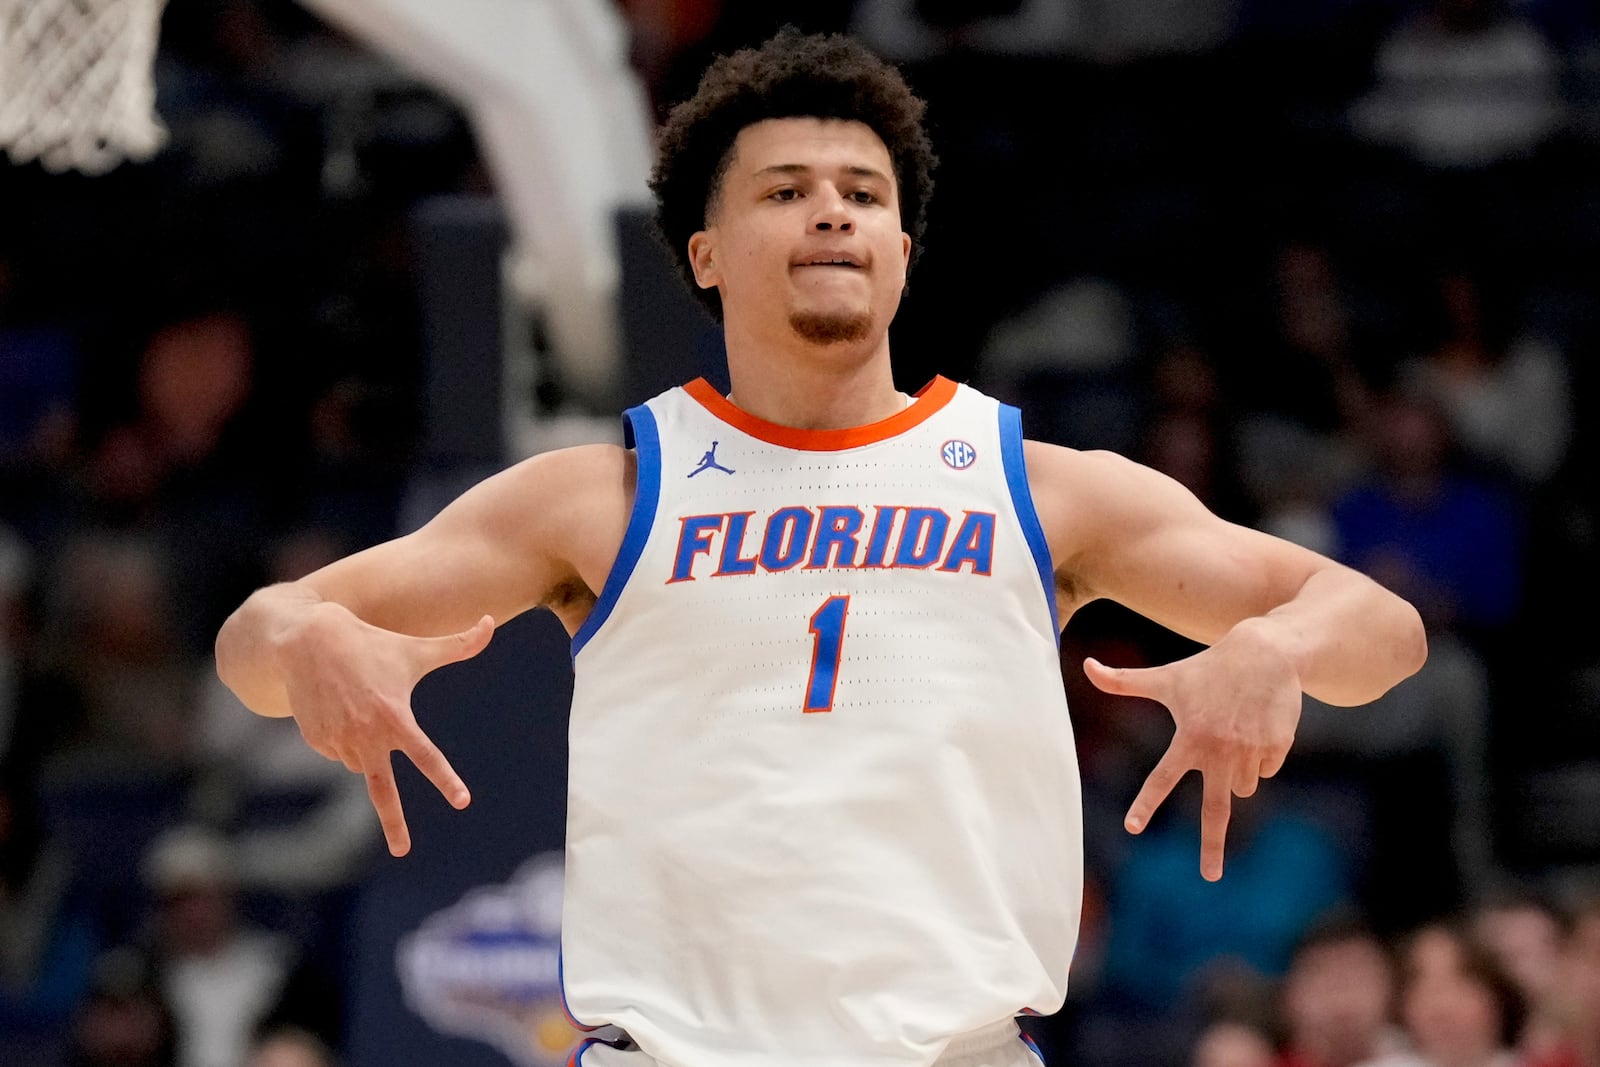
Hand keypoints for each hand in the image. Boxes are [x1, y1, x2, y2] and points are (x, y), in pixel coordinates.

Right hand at [278, 605, 495, 855]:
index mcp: (394, 717)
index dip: (445, 779)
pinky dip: (345, 737)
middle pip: (382, 790)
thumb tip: (490, 622)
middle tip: (403, 851)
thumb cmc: (370, 643)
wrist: (307, 639)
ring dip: (366, 744)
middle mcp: (365, 736)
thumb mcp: (414, 648)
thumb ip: (459, 645)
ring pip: (361, 760)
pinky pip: (340, 750)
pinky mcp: (315, 741)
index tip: (462, 800)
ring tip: (358, 702)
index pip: (426, 756)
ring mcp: (337, 741)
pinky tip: (338, 708)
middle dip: (393, 823)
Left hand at [1083, 622, 1301, 880]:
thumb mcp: (1166, 677)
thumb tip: (1084, 666)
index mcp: (1190, 738)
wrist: (1266, 651)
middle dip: (1212, 847)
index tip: (1131, 827)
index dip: (1146, 803)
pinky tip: (1257, 728)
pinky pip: (1267, 771)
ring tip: (1234, 732)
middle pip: (1215, 811)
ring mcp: (1252, 753)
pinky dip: (1261, 758)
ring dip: (1236, 773)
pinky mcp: (1279, 748)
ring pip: (1243, 787)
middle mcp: (1220, 752)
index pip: (1162, 778)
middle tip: (1209, 877)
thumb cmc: (1208, 667)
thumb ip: (1124, 682)